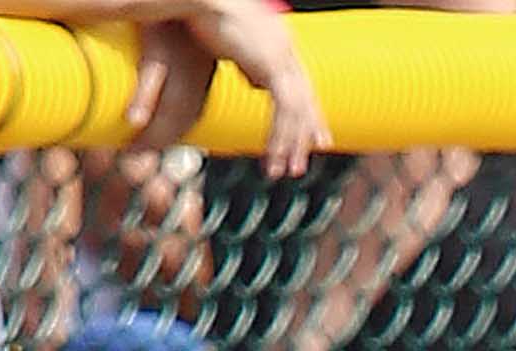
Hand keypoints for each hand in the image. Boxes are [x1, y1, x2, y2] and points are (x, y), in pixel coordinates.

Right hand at [133, 0, 329, 170]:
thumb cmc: (203, 14)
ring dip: (290, 143)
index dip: (307, 109)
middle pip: (305, 97)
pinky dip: (280, 136)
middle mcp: (285, 47)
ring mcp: (282, 55)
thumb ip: (248, 63)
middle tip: (308, 156)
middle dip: (307, 130)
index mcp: (277, 41)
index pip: (299, 82)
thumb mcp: (231, 44)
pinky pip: (284, 109)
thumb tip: (256, 81)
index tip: (312, 133)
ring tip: (285, 170)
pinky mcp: (272, 65)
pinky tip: (274, 155)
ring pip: (296, 110)